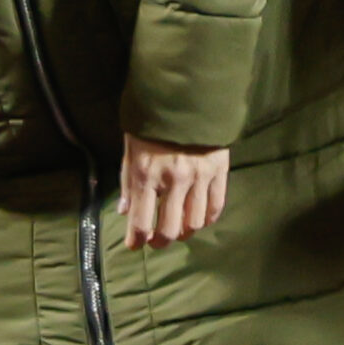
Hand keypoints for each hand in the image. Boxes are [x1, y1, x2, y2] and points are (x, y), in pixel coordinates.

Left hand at [119, 134, 229, 249]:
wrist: (185, 98)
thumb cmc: (151, 125)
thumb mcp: (130, 151)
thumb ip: (127, 183)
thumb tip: (124, 212)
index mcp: (146, 175)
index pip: (141, 220)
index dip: (137, 239)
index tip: (135, 246)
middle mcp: (173, 180)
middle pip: (170, 229)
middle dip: (161, 241)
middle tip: (157, 241)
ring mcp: (198, 177)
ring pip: (194, 222)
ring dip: (184, 232)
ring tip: (178, 230)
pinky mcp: (219, 171)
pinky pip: (215, 206)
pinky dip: (207, 219)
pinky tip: (198, 220)